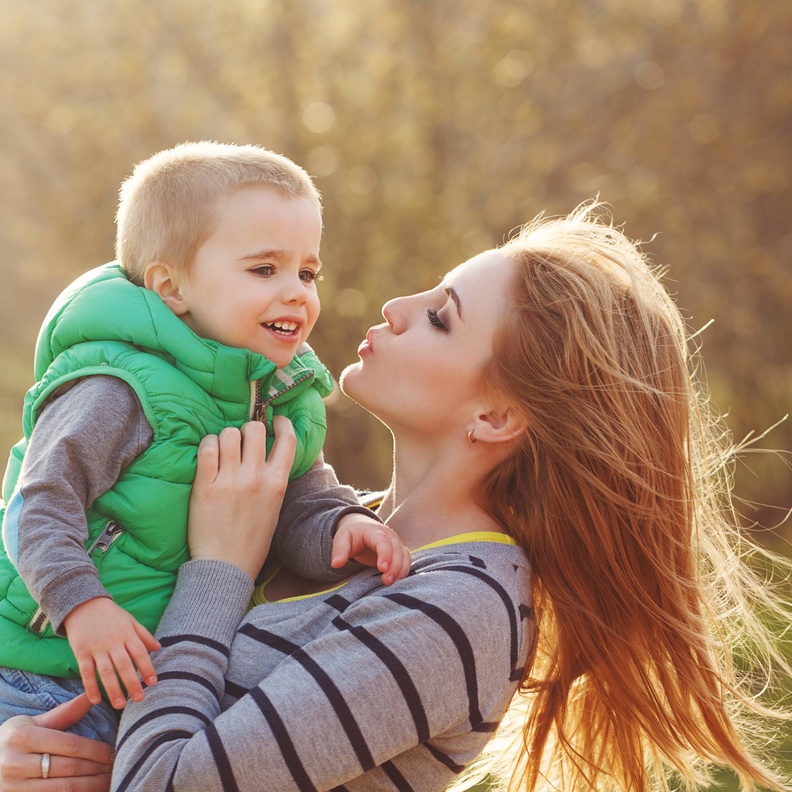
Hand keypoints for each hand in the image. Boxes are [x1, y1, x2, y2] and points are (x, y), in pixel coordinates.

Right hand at [0, 693, 113, 789]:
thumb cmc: (12, 741)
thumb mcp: (31, 723)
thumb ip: (65, 713)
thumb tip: (92, 695)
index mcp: (21, 738)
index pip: (69, 745)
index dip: (96, 750)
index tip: (114, 751)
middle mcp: (14, 764)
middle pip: (69, 768)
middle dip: (98, 768)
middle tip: (118, 766)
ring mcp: (12, 788)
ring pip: (63, 789)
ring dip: (91, 786)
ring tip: (111, 780)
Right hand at [63, 598, 159, 708]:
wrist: (83, 604)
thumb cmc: (111, 615)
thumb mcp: (130, 620)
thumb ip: (144, 635)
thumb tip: (158, 648)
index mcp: (127, 634)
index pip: (140, 653)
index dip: (147, 668)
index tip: (153, 682)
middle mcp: (113, 642)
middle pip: (124, 665)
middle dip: (132, 683)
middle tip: (139, 699)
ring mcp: (96, 648)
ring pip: (106, 671)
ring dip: (113, 689)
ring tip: (120, 705)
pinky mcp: (81, 652)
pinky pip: (86, 672)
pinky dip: (90, 686)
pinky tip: (95, 700)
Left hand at [188, 418, 296, 578]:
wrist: (226, 567)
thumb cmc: (252, 539)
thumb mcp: (274, 506)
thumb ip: (273, 478)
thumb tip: (269, 452)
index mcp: (277, 483)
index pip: (287, 439)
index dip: (281, 422)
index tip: (274, 420)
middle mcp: (256, 478)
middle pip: (254, 429)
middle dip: (247, 429)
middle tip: (241, 440)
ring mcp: (230, 481)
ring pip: (229, 433)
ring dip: (225, 437)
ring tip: (222, 450)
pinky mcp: (205, 486)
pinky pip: (207, 447)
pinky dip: (207, 445)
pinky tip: (208, 454)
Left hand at [331, 514, 411, 584]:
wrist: (361, 529)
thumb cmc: (351, 535)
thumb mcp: (342, 539)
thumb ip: (339, 550)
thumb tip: (335, 564)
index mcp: (373, 531)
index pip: (383, 541)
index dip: (385, 554)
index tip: (382, 569)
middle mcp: (388, 535)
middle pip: (397, 549)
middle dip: (394, 566)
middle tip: (387, 581)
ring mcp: (396, 543)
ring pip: (405, 555)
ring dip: (401, 570)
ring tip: (392, 584)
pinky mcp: (399, 551)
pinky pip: (407, 560)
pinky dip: (404, 570)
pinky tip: (397, 582)